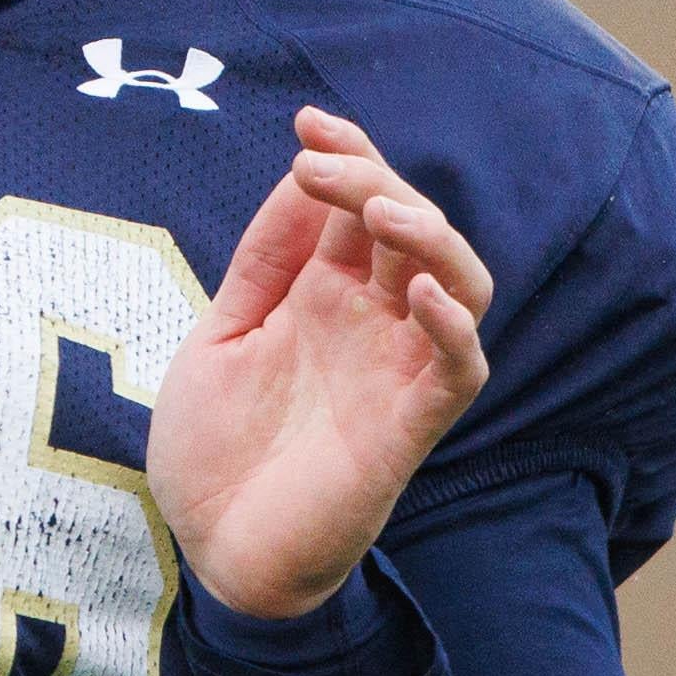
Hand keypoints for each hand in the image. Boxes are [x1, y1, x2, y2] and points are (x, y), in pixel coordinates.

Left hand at [147, 106, 495, 621]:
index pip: (363, 206)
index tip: (308, 122)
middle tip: (322, 166)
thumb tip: (297, 172)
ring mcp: (396, 371)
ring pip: (460, 283)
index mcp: (326, 295)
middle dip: (375, 182)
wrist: (215, 553)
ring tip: (382, 213)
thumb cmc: (217, 451)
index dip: (349, 156)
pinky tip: (423, 297)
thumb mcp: (221, 334)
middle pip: (413, 229)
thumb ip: (262, 262)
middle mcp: (372, 323)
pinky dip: (453, 328)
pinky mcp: (409, 428)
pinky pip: (458, 370)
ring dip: (431, 238)